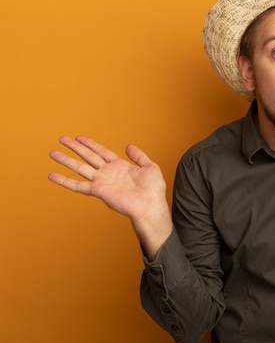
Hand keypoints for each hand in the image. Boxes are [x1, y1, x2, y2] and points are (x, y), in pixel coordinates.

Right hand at [49, 136, 171, 257]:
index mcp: (120, 166)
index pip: (101, 151)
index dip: (91, 144)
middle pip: (88, 156)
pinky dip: (64, 181)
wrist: (150, 205)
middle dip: (75, 147)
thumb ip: (139, 156)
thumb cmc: (153, 190)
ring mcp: (102, 181)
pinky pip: (78, 185)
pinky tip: (53, 176)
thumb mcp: (149, 167)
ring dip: (66, 160)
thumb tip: (129, 146)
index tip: (79, 137)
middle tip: (62, 139)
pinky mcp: (98, 191)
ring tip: (52, 153)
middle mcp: (108, 172)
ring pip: (80, 167)